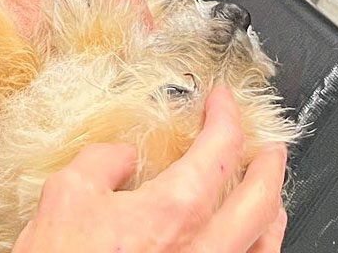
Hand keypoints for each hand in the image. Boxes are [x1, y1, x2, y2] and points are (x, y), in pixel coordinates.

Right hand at [15, 85, 287, 252]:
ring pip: (264, 247)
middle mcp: (203, 250)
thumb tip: (123, 156)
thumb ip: (102, 162)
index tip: (222, 101)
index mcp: (174, 212)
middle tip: (270, 148)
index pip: (220, 149)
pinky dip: (256, 250)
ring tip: (270, 198)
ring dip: (271, 213)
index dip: (227, 116)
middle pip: (261, 201)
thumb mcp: (66, 196)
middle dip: (269, 167)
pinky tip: (247, 246)